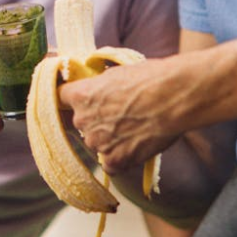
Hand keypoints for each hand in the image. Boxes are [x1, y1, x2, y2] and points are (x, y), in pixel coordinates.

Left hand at [59, 58, 180, 173]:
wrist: (174, 96)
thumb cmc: (151, 78)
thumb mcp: (118, 72)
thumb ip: (100, 85)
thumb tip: (99, 88)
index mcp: (81, 95)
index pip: (61, 98)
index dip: (73, 99)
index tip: (81, 100)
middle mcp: (83, 120)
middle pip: (81, 123)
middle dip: (96, 119)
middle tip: (121, 114)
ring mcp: (98, 142)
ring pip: (97, 143)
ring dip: (110, 139)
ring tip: (136, 128)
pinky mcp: (115, 160)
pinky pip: (111, 164)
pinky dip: (121, 159)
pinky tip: (136, 146)